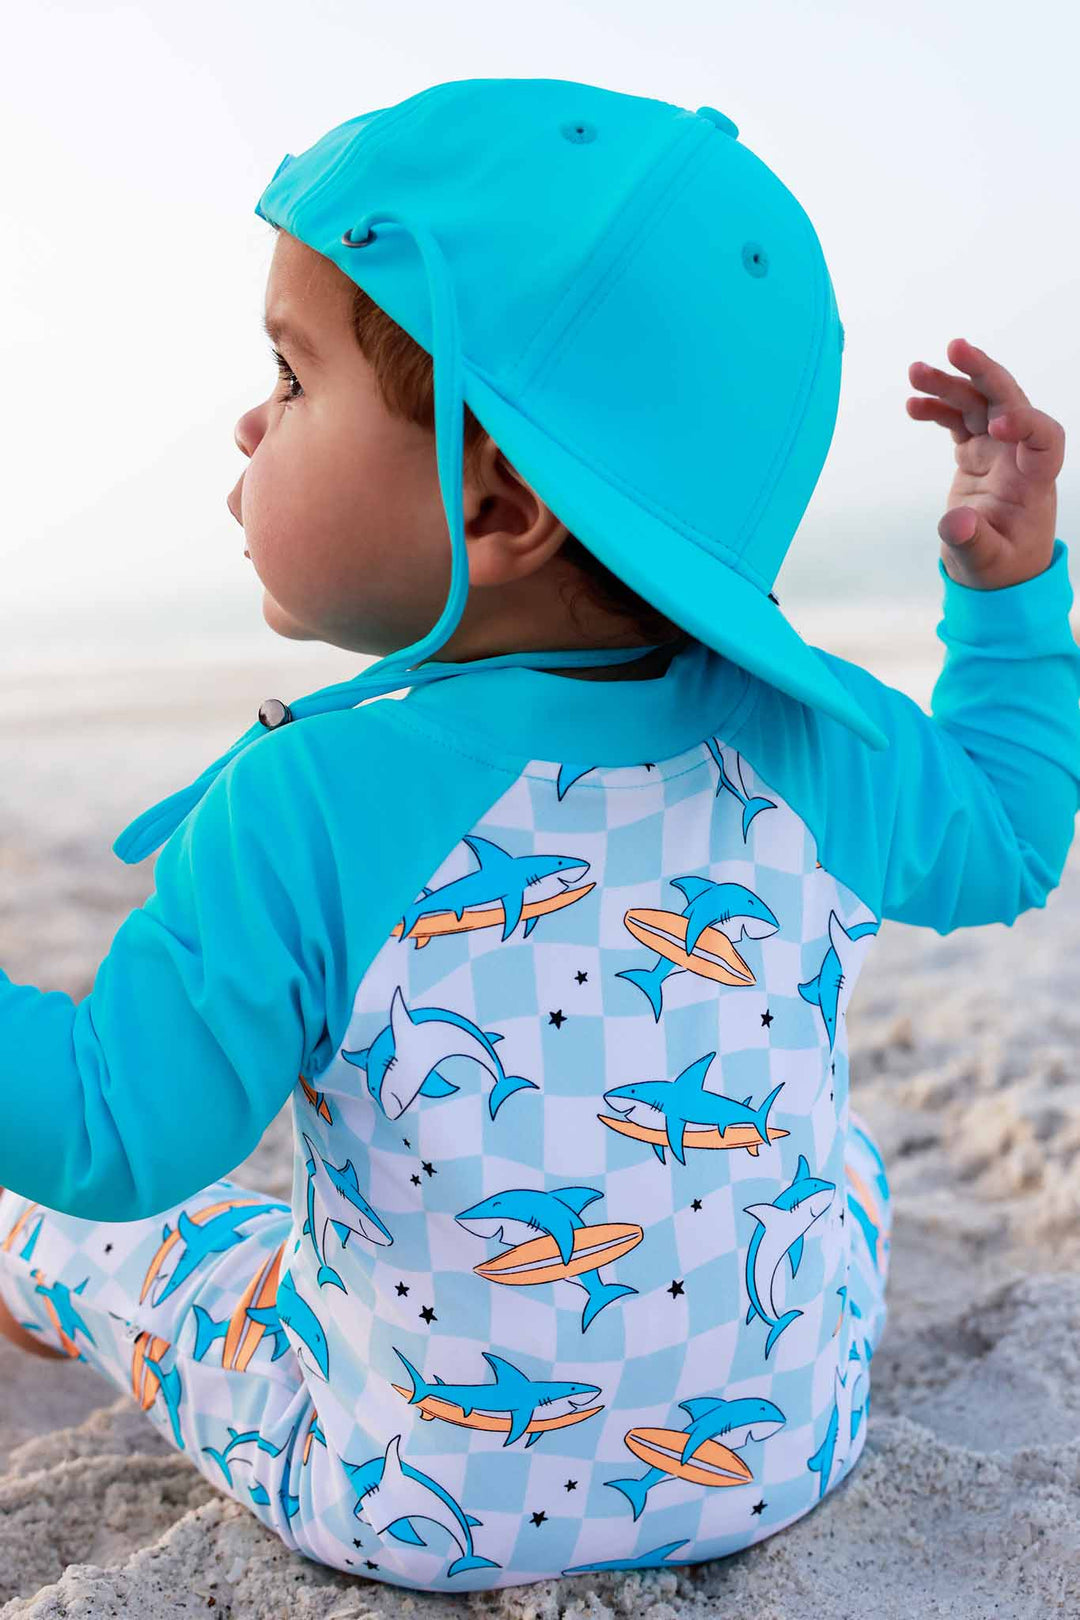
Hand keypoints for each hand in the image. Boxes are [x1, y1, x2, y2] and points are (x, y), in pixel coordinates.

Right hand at [906, 338, 1064, 588]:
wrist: (993, 568)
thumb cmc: (1000, 568)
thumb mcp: (986, 563)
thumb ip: (974, 543)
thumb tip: (956, 523)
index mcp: (1035, 480)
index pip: (1044, 438)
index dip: (1027, 423)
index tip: (998, 426)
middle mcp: (1019, 455)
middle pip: (1010, 401)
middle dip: (985, 374)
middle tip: (956, 348)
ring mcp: (997, 449)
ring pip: (978, 403)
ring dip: (949, 384)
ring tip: (915, 372)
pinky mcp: (975, 451)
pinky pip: (958, 419)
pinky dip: (937, 408)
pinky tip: (913, 403)